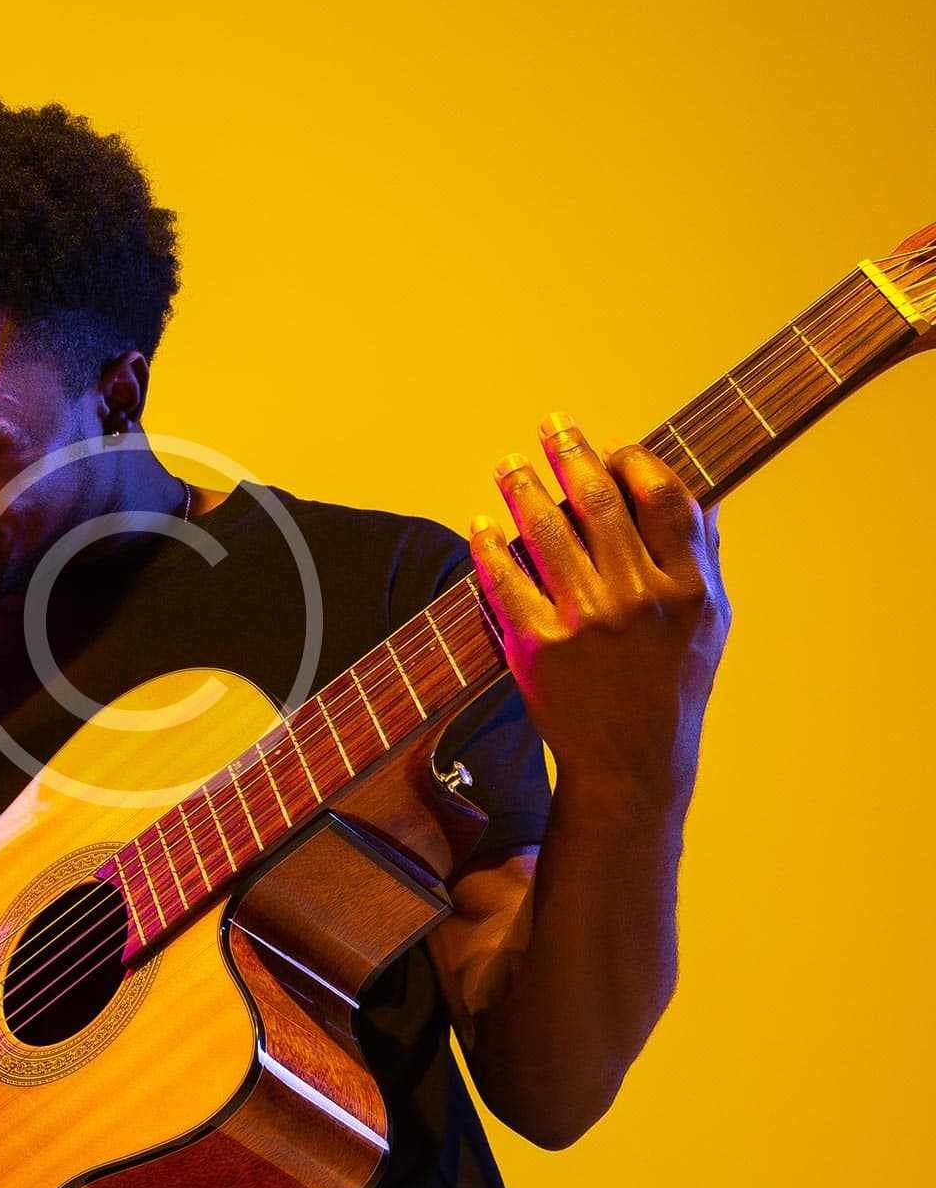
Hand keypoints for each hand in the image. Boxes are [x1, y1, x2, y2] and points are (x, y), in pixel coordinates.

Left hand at [467, 412, 731, 812]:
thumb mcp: (709, 621)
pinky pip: (505, 578)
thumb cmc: (672, 683)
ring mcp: (586, 622)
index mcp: (689, 587)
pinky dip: (487, 544)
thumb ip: (702, 554)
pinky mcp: (538, 646)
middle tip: (552, 425)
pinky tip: (480, 523)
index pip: (661, 496)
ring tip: (509, 465)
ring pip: (546, 530)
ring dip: (522, 486)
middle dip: (570, 453)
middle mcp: (640, 599)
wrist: (630, 762)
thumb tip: (694, 488)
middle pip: (598, 501)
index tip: (613, 447)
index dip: (634, 460)